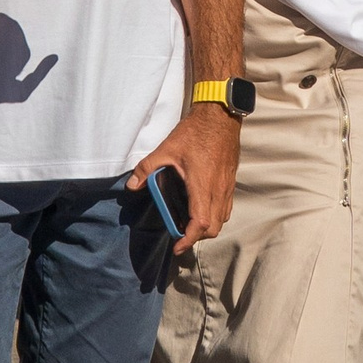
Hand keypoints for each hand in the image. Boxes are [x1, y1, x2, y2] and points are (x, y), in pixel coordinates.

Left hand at [129, 102, 241, 245]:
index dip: (188, 239)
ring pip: (222, 219)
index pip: (199, 223)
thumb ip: (147, 168)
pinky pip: (226, 208)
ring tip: (189, 223)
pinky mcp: (230, 182)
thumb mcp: (166, 149)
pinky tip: (201, 207)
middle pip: (213, 228)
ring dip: (207, 227)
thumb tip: (131, 186)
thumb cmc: (195, 132)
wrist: (220, 116)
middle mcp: (217, 190)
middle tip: (180, 234)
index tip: (177, 246)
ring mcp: (226, 187)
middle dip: (196, 236)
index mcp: (202, 185)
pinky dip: (215, 215)